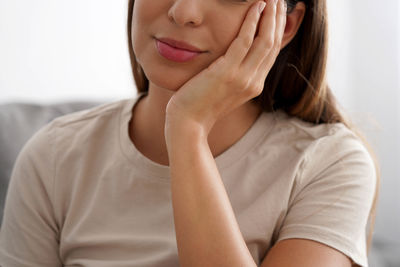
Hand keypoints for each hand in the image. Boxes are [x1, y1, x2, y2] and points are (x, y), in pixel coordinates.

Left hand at [165, 0, 286, 136]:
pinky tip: (254, 6)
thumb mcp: (223, 89)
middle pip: (273, 44)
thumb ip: (234, 73)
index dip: (277, 30)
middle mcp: (253, 82)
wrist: (188, 123)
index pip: (271, 53)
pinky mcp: (227, 73)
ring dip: (270, 16)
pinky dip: (251, 22)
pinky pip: (244, 41)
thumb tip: (234, 57)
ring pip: (265, 41)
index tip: (277, 13)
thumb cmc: (200, 105)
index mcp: (254, 85)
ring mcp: (243, 78)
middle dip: (278, 19)